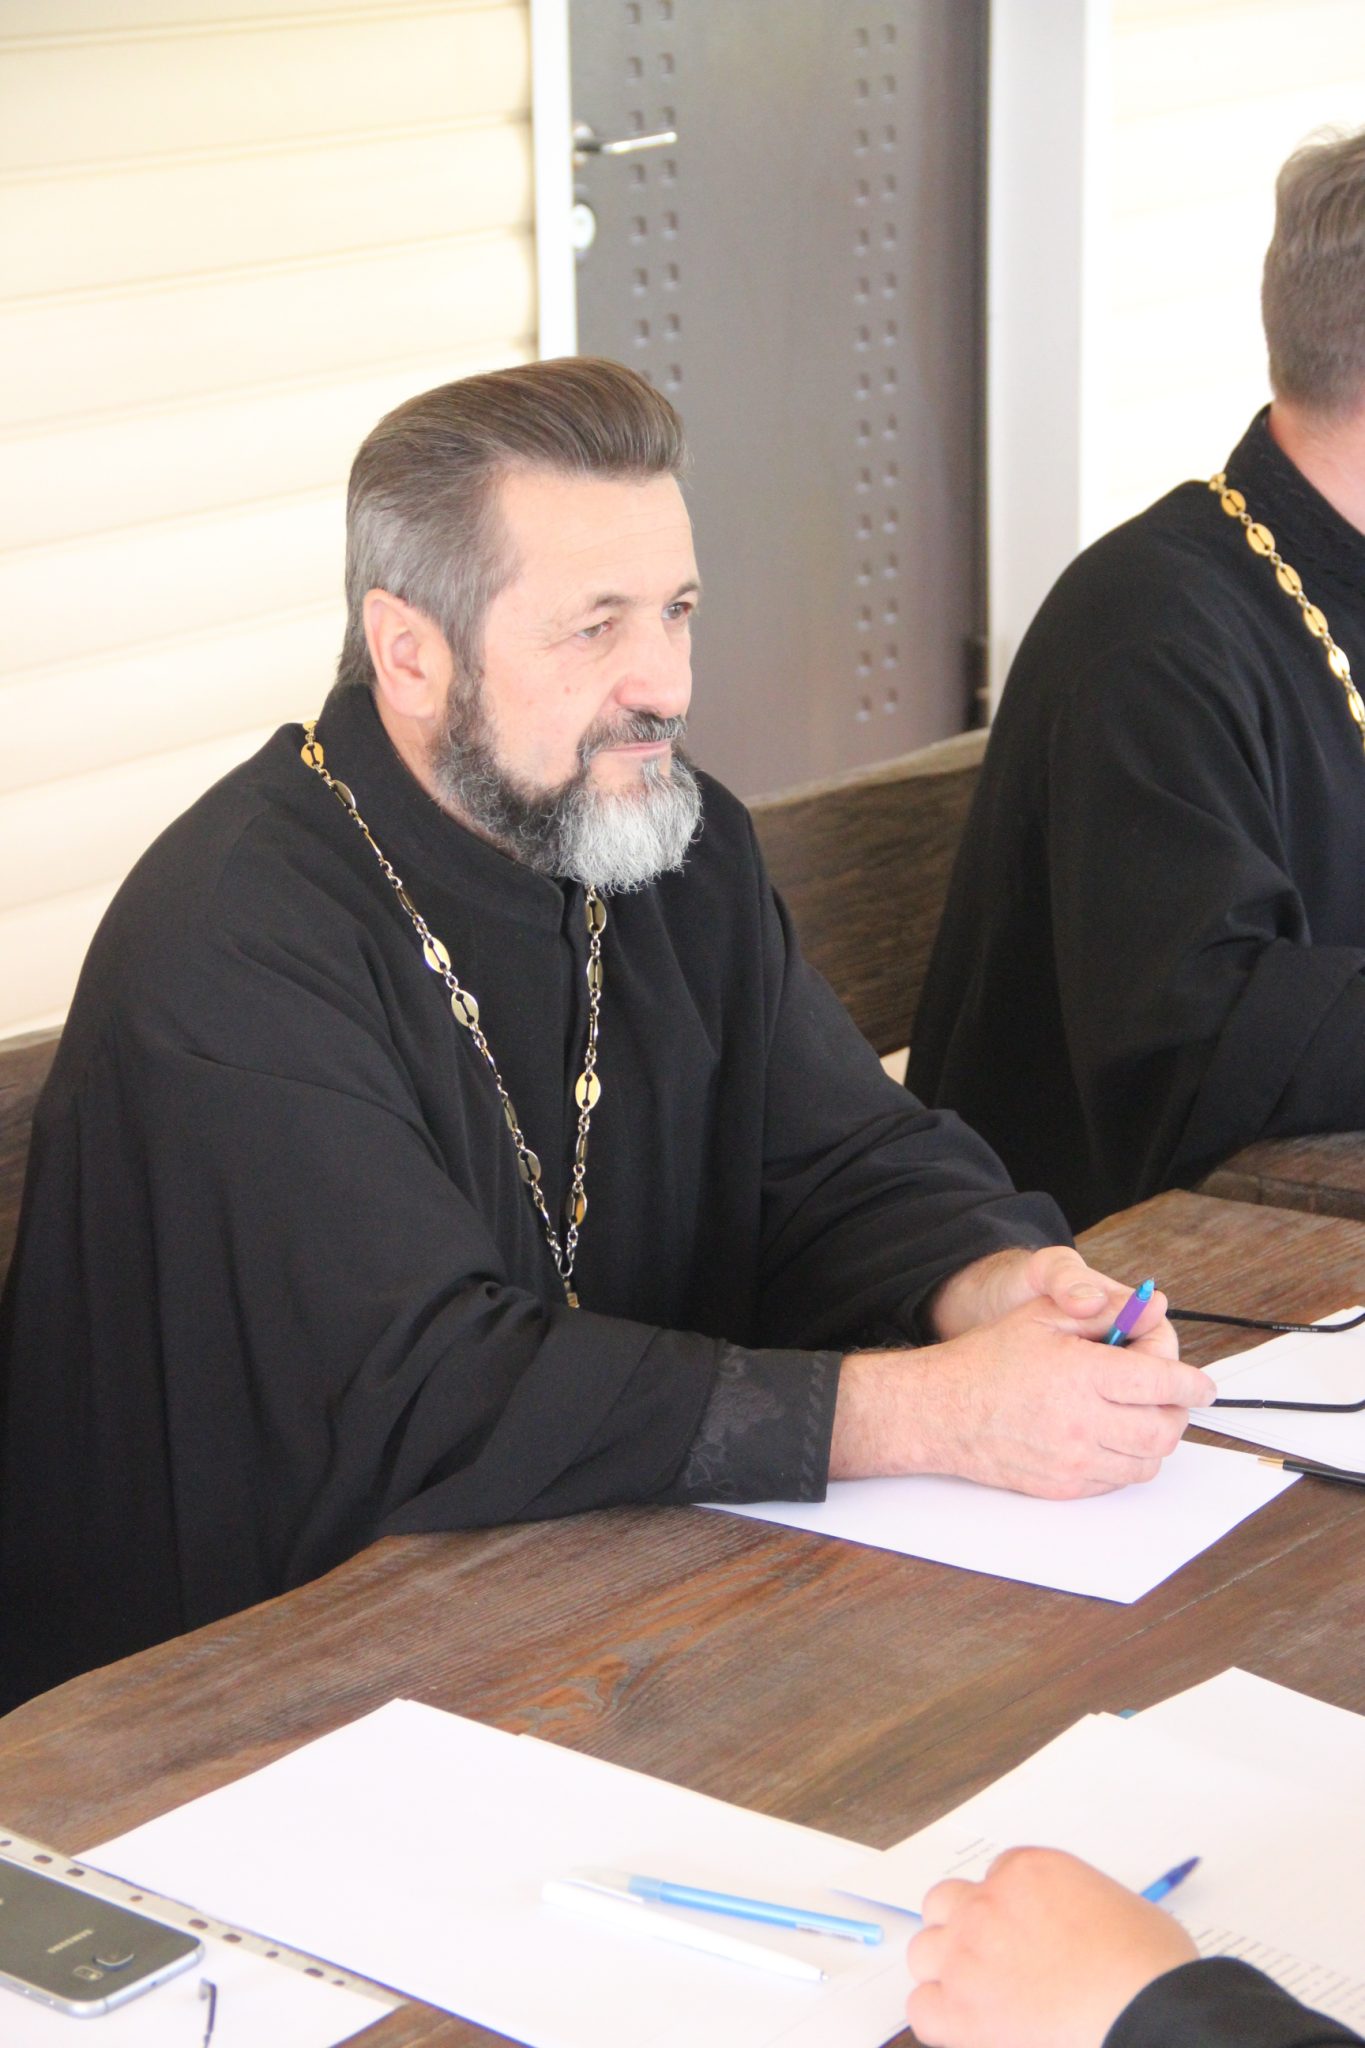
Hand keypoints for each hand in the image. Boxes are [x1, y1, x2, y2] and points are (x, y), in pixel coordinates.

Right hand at [830, 1254, 1214, 1495]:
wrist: (942, 1412)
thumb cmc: (988, 1360)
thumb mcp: (1042, 1317)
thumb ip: (1102, 1311)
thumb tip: (1152, 1309)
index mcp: (1081, 1374)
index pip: (1162, 1383)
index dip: (1193, 1382)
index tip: (1203, 1384)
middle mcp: (1082, 1423)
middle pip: (1165, 1429)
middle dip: (1177, 1412)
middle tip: (1167, 1398)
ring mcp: (1075, 1462)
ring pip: (1148, 1463)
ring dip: (1154, 1439)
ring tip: (1136, 1416)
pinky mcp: (1064, 1487)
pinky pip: (1119, 1481)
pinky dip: (1127, 1461)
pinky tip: (1108, 1437)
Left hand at [905, 1847, 1197, 2047]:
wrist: (1145, 2012)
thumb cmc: (1149, 1969)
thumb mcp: (1118, 1908)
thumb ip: (1076, 1908)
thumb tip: (1075, 1931)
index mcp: (1026, 1871)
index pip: (992, 1880)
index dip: (1005, 1912)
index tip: (1020, 1936)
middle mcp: (987, 1905)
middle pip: (945, 1905)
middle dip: (961, 1930)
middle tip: (989, 1961)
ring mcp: (968, 1955)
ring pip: (924, 1951)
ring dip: (945, 1970)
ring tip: (976, 1997)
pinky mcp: (961, 2010)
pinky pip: (922, 2007)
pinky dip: (941, 2019)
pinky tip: (968, 2029)